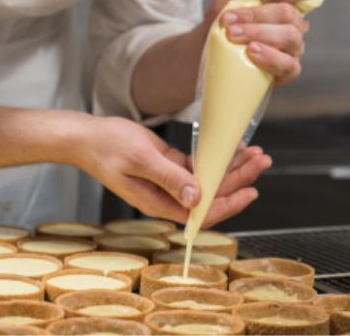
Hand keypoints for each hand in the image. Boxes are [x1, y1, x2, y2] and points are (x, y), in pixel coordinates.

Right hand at [77, 115, 270, 223]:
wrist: (87, 137)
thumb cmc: (108, 148)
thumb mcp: (140, 160)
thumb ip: (169, 178)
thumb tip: (197, 197)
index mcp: (159, 202)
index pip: (202, 212)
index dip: (229, 203)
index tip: (251, 190)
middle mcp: (168, 196)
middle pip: (211, 194)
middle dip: (239, 179)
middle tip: (262, 160)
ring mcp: (169, 180)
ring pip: (208, 179)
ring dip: (231, 167)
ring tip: (255, 153)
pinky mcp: (168, 165)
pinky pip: (197, 164)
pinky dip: (214, 156)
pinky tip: (230, 146)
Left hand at [205, 0, 313, 84]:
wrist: (202, 52)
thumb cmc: (222, 19)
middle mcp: (295, 23)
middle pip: (290, 13)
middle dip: (256, 15)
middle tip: (228, 20)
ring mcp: (293, 48)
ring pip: (290, 37)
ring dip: (258, 33)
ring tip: (233, 36)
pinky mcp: (286, 71)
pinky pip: (289, 64)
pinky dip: (269, 56)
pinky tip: (252, 52)